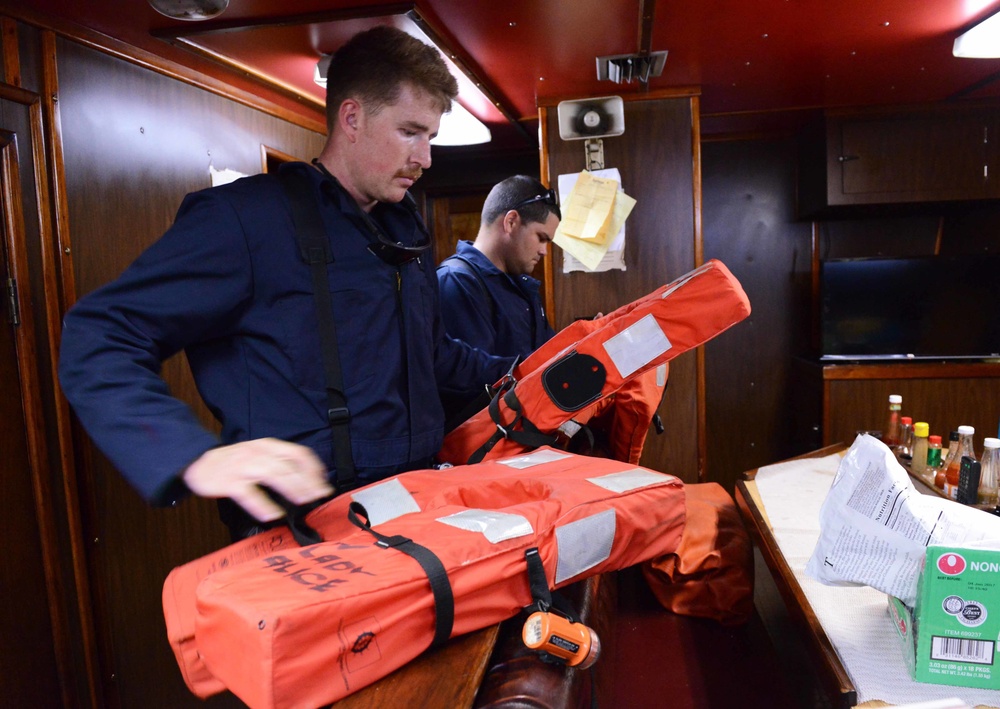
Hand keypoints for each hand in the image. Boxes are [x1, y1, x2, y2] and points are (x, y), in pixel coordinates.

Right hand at [182, 438, 334, 521]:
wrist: (198, 463)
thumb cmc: (234, 461)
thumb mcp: (258, 454)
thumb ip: (279, 462)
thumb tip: (306, 478)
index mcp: (268, 446)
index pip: (297, 453)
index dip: (313, 468)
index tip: (323, 482)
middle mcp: (258, 453)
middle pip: (288, 465)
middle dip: (307, 481)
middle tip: (319, 495)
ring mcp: (243, 466)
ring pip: (272, 474)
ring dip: (290, 488)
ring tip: (303, 501)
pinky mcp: (229, 481)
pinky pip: (248, 493)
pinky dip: (262, 505)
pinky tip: (273, 514)